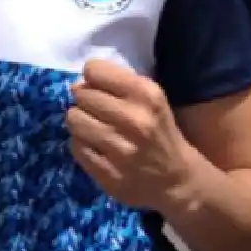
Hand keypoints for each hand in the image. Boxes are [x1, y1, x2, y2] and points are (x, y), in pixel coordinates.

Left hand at [66, 58, 194, 213]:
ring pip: (74, 119)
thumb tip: (76, 86)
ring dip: (81, 123)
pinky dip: (82, 145)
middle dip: (86, 102)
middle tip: (99, 113)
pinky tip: (98, 149)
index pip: (94, 70)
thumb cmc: (159, 131)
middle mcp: (134, 120)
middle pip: (81, 95)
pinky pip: (76, 146)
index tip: (100, 88)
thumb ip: (116, 83)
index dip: (93, 78)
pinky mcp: (108, 173)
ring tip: (95, 129)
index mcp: (146, 95)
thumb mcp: (150, 98)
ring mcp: (121, 149)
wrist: (176, 180)